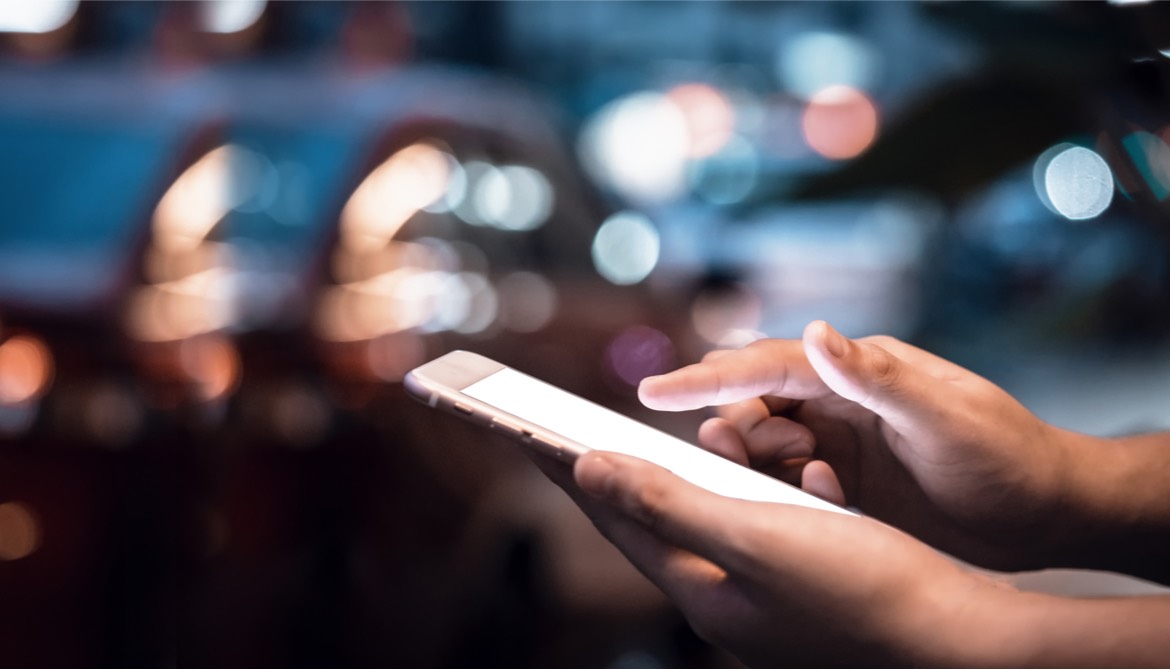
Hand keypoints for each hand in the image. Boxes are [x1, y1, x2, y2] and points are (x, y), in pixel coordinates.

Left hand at [560, 449, 1005, 666]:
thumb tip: (586, 467)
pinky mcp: (802, 587)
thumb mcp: (754, 536)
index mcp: (704, 593)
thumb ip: (668, 503)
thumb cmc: (865, 586)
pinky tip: (740, 473)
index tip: (530, 433)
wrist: (963, 635)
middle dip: (612, 477)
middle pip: (651, 526)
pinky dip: (735, 494)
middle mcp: (726, 602)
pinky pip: (750, 530)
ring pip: (700, 526)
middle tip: (568, 435)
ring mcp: (765, 600)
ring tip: (636, 447)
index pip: (619, 522)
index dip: (575, 473)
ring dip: (670, 482)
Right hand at [639, 320, 1076, 569]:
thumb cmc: (1005, 453)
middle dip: (734, 424)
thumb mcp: (943, 415)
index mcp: (858, 371)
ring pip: (765, 445)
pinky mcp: (846, 483)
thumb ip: (875, 376)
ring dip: (762, 461)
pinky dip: (789, 492)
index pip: (768, 365)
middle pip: (754, 404)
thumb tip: (816, 331)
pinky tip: (827, 500)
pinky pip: (789, 483)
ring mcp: (841, 442)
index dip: (707, 378)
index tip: (655, 391)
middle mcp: (840, 401)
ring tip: (807, 477)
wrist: (1045, 510)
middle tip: (745, 452)